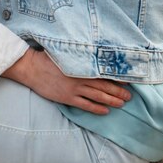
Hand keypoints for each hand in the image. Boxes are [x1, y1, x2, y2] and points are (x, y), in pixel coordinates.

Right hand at [3, 48, 130, 114]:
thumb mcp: (65, 51)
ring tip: (122, 103)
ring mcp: (74, 89)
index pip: (104, 72)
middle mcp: (80, 78)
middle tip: (130, 95)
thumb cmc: (47, 57)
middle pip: (104, 86)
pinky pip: (86, 105)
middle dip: (119, 91)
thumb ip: (80, 54)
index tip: (128, 79)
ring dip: (112, 100)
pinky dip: (97, 108)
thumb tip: (93, 51)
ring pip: (98, 96)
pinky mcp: (67, 98)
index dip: (117, 76)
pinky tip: (105, 111)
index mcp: (81, 66)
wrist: (32, 68)